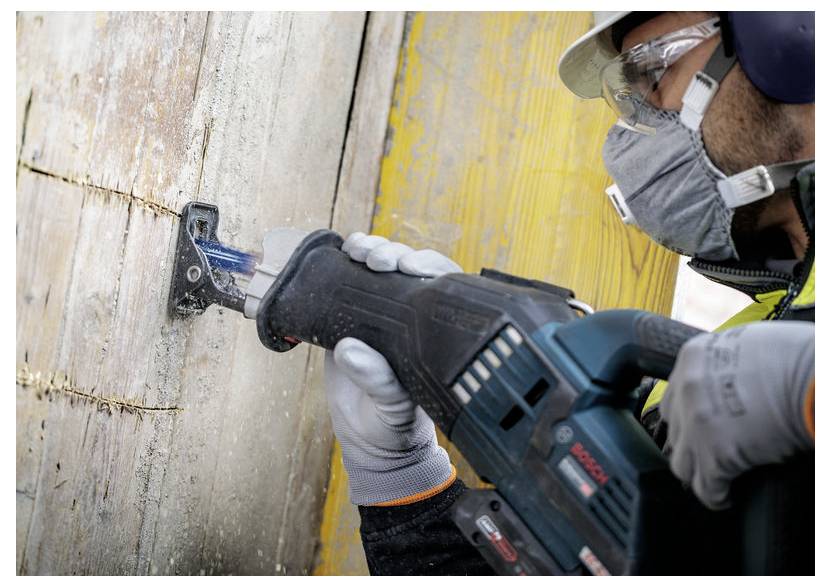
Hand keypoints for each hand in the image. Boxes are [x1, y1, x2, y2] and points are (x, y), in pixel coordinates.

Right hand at [325, 232, 461, 505]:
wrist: (369, 441)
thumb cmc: (393, 426)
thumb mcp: (391, 408)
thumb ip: (378, 382)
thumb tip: (350, 349)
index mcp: (430, 332)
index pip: (438, 285)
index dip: (427, 266)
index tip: (409, 267)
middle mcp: (408, 317)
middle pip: (407, 267)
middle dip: (394, 253)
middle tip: (380, 260)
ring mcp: (378, 315)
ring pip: (379, 269)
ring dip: (371, 250)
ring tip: (359, 250)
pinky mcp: (349, 320)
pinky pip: (348, 284)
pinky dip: (345, 264)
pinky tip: (342, 251)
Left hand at [660, 321, 814, 509]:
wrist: (815, 377)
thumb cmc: (796, 360)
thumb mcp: (746, 346)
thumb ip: (723, 364)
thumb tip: (728, 381)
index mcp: (693, 358)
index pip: (675, 395)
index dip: (688, 417)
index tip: (699, 429)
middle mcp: (687, 388)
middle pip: (675, 429)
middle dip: (691, 443)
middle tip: (710, 452)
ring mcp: (696, 422)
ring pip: (682, 462)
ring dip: (699, 471)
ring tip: (716, 477)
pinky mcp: (714, 453)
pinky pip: (705, 488)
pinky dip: (716, 495)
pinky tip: (727, 495)